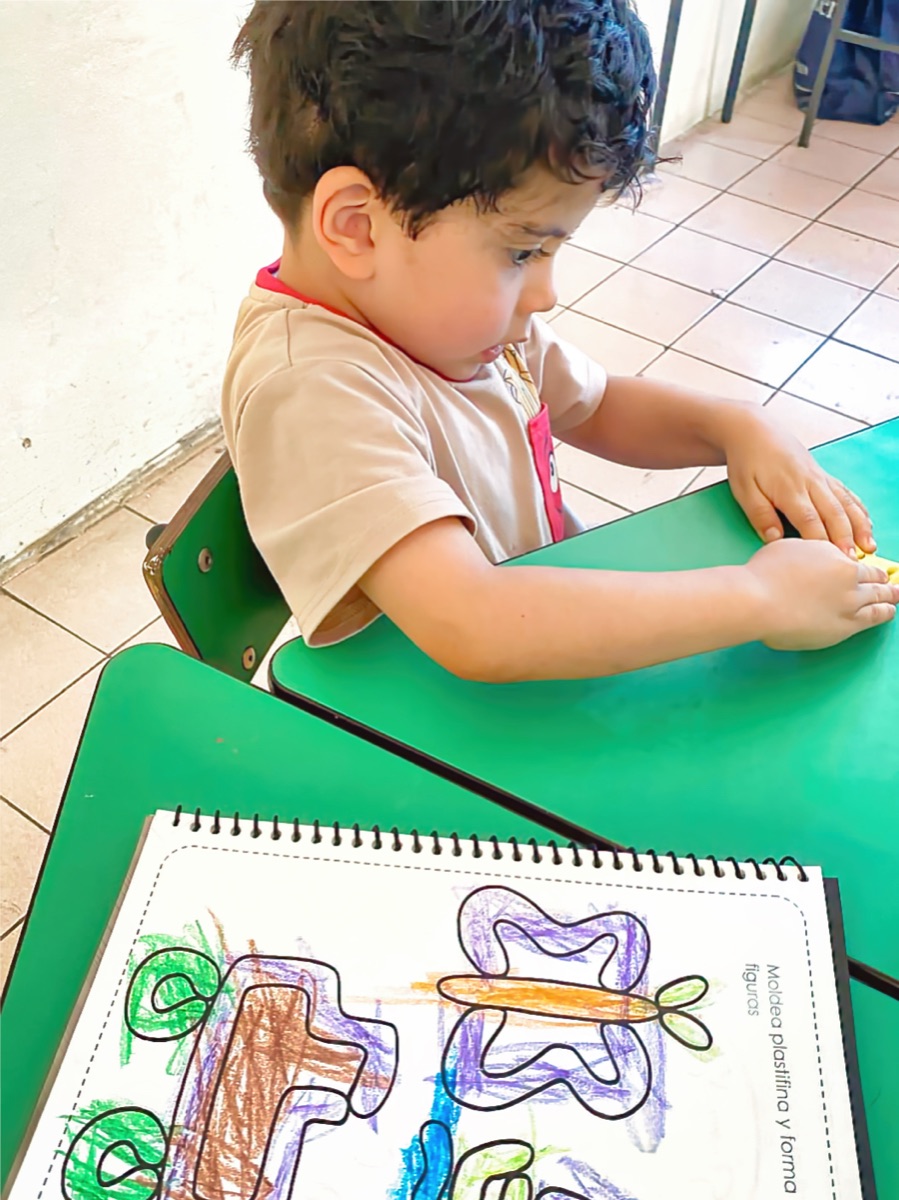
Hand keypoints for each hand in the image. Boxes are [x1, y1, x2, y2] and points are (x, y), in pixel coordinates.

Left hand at [722, 408, 875, 558]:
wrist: (754, 430)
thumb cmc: (747, 462)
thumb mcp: (744, 490)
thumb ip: (760, 515)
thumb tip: (774, 539)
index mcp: (789, 489)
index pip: (810, 520)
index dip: (821, 542)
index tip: (829, 562)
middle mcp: (811, 483)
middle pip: (834, 514)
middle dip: (846, 539)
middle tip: (853, 563)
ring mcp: (820, 478)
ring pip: (846, 504)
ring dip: (860, 526)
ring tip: (869, 547)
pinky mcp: (823, 475)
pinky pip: (846, 493)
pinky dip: (859, 509)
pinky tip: (867, 524)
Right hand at [746, 539, 897, 650]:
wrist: (758, 600)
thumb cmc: (765, 573)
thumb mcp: (790, 548)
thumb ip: (813, 553)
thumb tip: (822, 556)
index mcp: (836, 558)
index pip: (862, 564)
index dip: (872, 569)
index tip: (877, 571)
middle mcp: (848, 579)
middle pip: (875, 581)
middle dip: (887, 583)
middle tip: (895, 585)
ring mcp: (848, 604)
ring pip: (878, 600)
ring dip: (890, 599)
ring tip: (896, 599)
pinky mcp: (843, 627)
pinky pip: (872, 619)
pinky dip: (883, 614)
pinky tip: (888, 614)